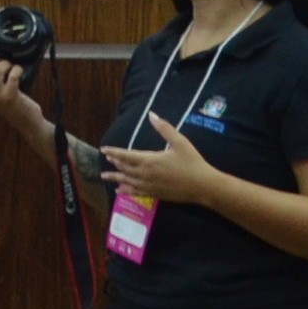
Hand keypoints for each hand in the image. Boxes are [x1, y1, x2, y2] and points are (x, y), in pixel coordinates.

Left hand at [103, 112, 227, 208]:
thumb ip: (164, 128)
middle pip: (125, 168)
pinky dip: (126, 190)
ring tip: (104, 175)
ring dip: (115, 177)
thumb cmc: (192, 162)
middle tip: (107, 158)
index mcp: (150, 160)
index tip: (104, 149)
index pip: (126, 155)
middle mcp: (145, 174)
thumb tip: (151, 114)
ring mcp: (149, 186)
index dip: (114, 152)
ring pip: (127, 181)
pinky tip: (119, 190)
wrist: (203, 186)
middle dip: (115, 162)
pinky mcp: (155, 194)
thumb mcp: (180, 142)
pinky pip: (136, 193)